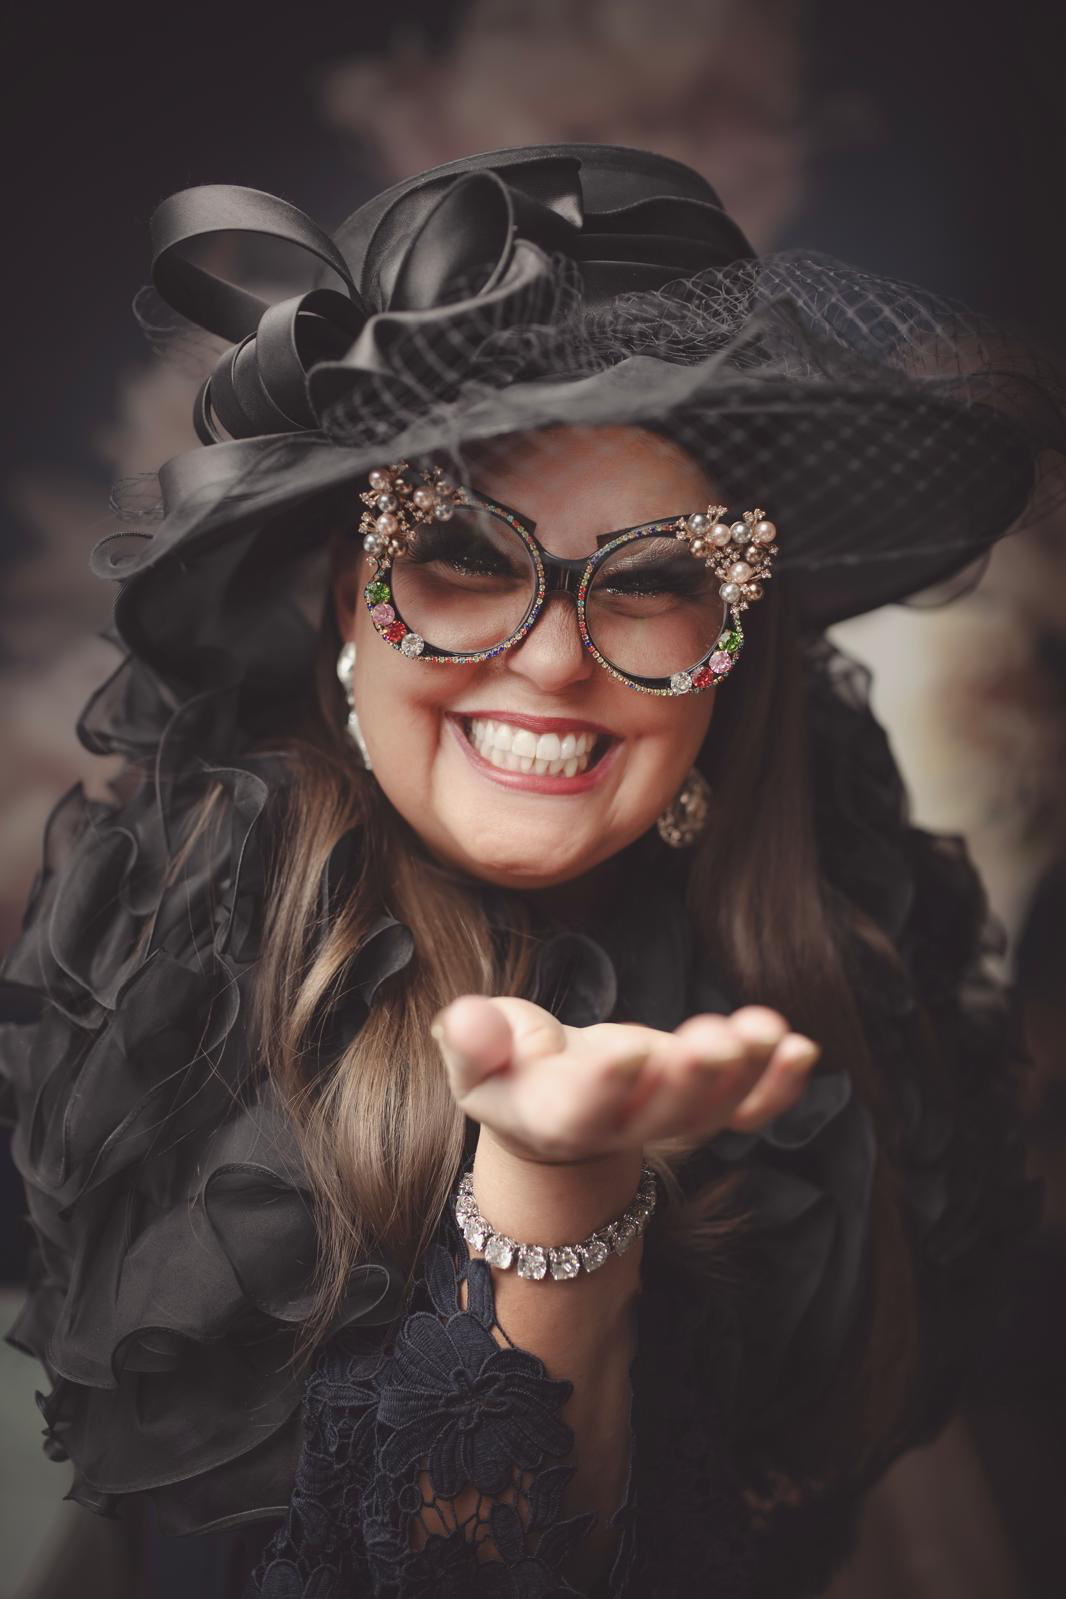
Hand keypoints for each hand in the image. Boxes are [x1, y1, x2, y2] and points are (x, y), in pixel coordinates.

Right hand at [432, 996, 820, 1164]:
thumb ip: (469, 1038)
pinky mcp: (704, 1104)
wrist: (551, 1102)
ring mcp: (668, 1120)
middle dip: (691, 1077)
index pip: (580, 1109)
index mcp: (553, 1117)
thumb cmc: (508, 1066)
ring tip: (765, 1030)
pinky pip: (749, 1108)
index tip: (630, 1052)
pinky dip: (779, 1086)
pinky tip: (802, 1049)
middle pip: (660, 1115)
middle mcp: (618, 1130)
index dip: (606, 1086)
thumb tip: (460, 1018)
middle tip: (712, 1038)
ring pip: (712, 1110)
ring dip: (745, 1072)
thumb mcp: (473, 1054)